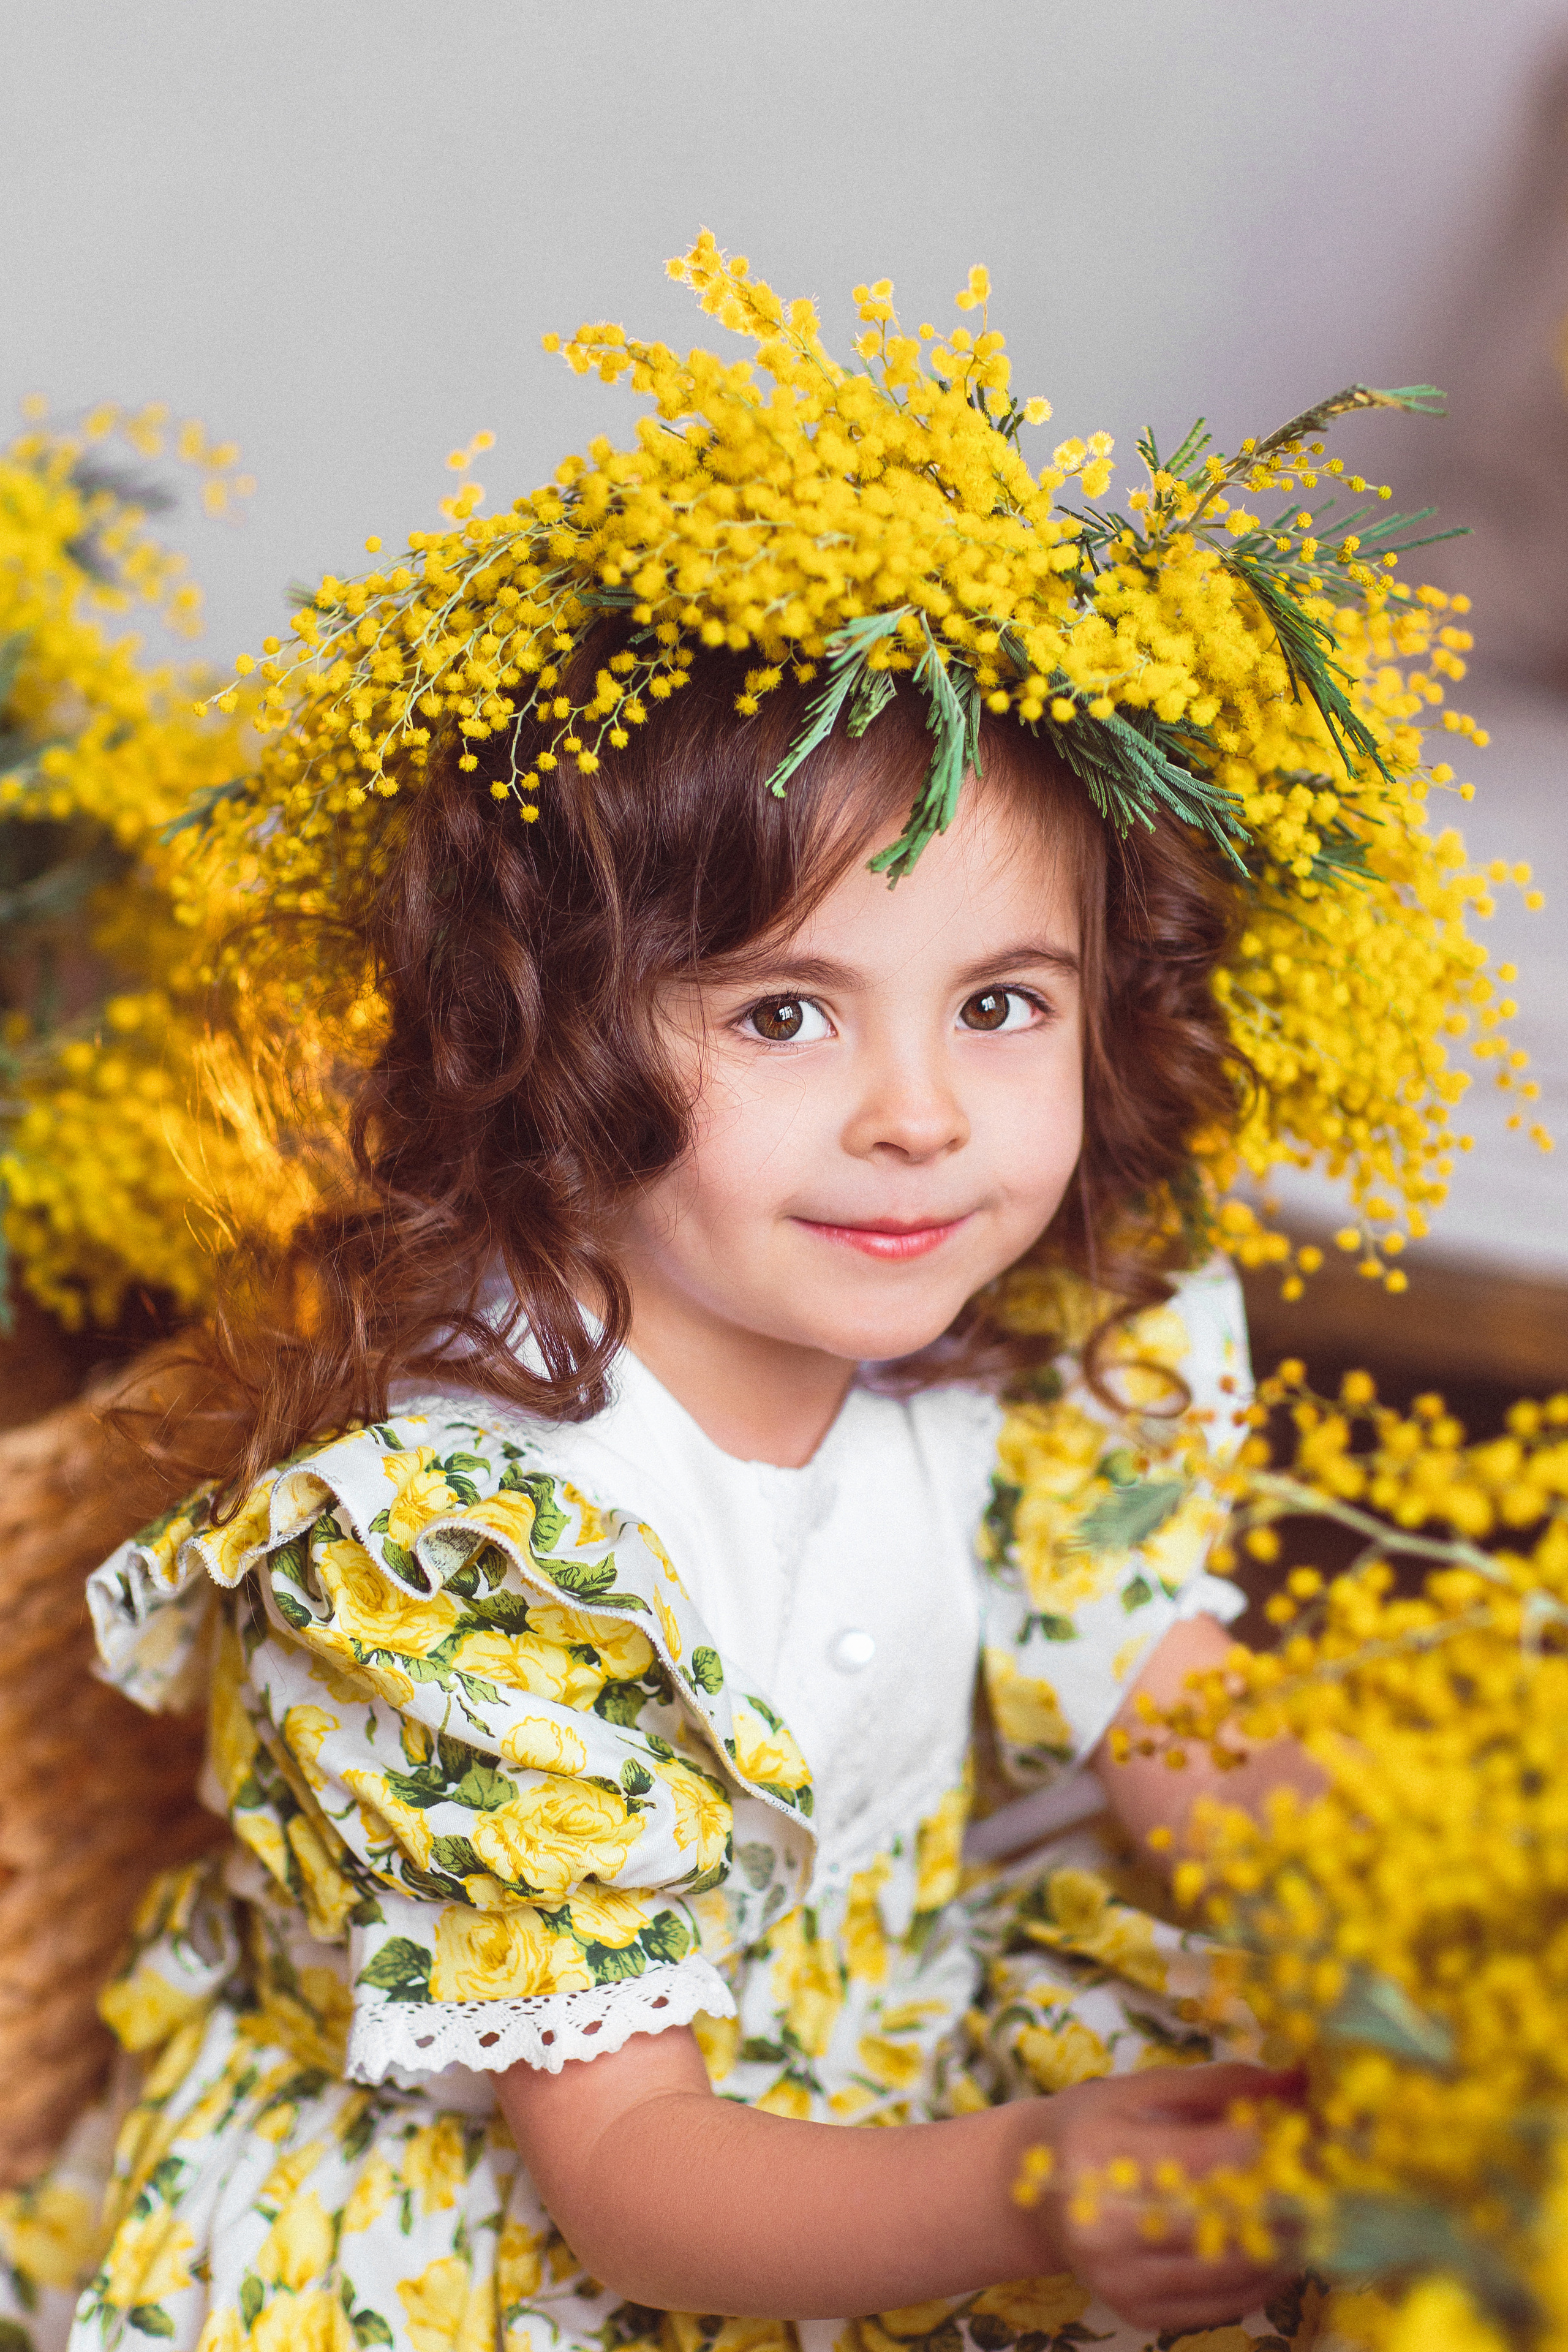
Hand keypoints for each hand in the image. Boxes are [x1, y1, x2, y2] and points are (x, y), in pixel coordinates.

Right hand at [1020, 2061, 1304, 2331]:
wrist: (1024, 2195)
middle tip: (1338, 2174)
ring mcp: (1123, 2281)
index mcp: (1102, 2156)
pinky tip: (1284, 2244)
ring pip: (1237, 2271)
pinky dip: (1266, 2276)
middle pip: (1231, 2222)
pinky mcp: (1139, 2315)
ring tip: (1321, 2206)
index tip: (1319, 2129)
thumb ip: (1218, 2085)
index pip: (1212, 2159)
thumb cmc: (1088, 2127)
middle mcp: (1108, 2229)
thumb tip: (1297, 2083)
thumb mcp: (1138, 2089)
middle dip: (1296, 2197)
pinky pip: (1226, 2304)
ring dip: (1292, 2240)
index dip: (1276, 2146)